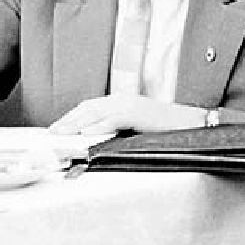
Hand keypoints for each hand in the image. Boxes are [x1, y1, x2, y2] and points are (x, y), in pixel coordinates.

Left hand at [48, 95, 208, 136]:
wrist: (192, 125)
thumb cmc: (166, 131)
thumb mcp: (135, 131)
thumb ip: (116, 133)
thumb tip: (95, 145)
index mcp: (120, 102)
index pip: (89, 108)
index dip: (71, 118)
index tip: (56, 130)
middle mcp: (122, 99)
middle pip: (87, 108)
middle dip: (68, 120)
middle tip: (51, 134)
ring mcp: (130, 104)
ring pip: (97, 112)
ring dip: (77, 123)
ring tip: (62, 134)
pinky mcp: (139, 112)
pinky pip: (115, 119)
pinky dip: (99, 126)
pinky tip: (87, 134)